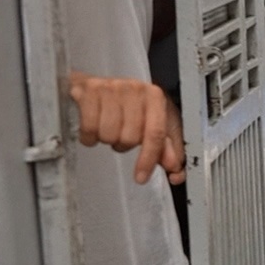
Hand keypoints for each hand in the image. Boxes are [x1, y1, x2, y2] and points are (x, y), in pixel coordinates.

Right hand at [67, 72, 186, 184]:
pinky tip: (92, 128)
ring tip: (106, 128)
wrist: (91, 87)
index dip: (149, 159)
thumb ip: (164, 148)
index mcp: (155, 97)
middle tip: (120, 135)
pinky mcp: (90, 90)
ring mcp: (112, 88)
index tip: (141, 177)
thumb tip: (175, 170)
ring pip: (109, 134)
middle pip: (131, 137)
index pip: (156, 133)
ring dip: (105, 139)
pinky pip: (89, 127)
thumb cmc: (124, 106)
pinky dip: (89, 135)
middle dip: (123, 144)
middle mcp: (136, 89)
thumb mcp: (149, 124)